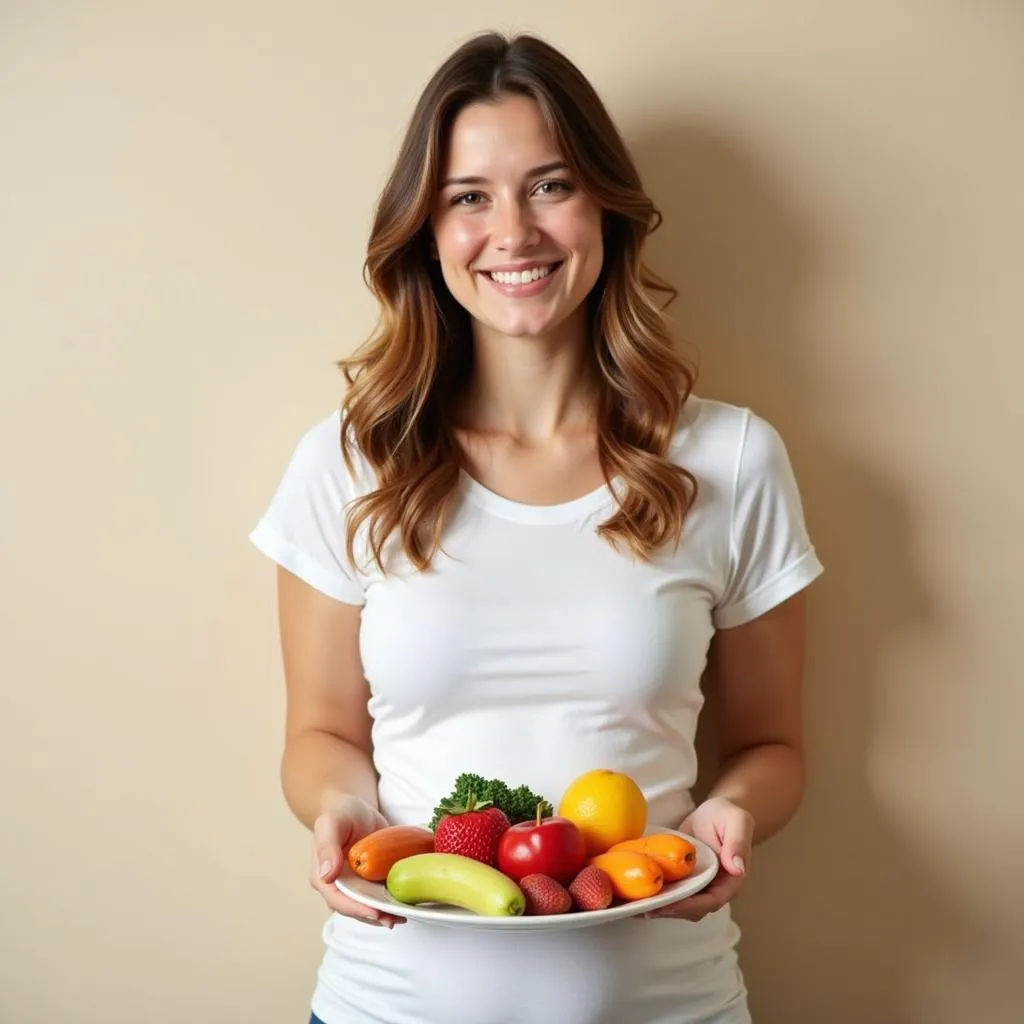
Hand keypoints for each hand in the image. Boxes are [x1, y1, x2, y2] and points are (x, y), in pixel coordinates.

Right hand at [310, 793, 405, 927]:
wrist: (355, 807)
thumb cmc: (341, 812)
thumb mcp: (332, 823)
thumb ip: (327, 846)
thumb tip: (326, 875)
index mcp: (323, 877)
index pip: (337, 900)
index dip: (356, 909)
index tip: (376, 913)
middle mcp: (338, 887)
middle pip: (354, 909)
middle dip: (374, 917)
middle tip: (396, 919)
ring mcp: (354, 886)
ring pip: (367, 907)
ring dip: (384, 915)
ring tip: (404, 915)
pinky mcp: (369, 882)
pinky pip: (379, 896)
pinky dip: (391, 902)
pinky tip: (406, 903)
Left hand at [646, 796, 753, 921]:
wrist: (715, 812)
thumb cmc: (728, 815)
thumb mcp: (737, 822)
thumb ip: (738, 844)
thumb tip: (737, 868)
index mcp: (730, 881)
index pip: (711, 901)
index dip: (689, 906)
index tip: (667, 905)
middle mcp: (713, 888)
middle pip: (692, 909)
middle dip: (668, 910)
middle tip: (644, 908)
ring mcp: (696, 885)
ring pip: (679, 904)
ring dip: (658, 907)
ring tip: (634, 906)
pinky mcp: (682, 879)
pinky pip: (670, 890)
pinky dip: (654, 894)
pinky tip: (634, 895)